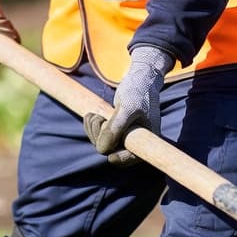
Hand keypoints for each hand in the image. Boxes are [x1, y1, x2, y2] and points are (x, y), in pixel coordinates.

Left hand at [84, 46, 172, 166]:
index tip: (110, 156)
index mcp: (146, 139)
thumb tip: (102, 150)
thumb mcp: (127, 108)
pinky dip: (91, 126)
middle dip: (100, 136)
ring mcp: (124, 135)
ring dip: (93, 129)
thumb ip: (116, 128)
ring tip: (95, 114)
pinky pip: (97, 135)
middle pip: (110, 151)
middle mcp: (135, 141)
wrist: (139, 78)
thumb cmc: (138, 91)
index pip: (130, 159)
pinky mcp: (114, 129)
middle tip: (99, 118)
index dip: (118, 158)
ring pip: (101, 143)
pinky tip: (91, 115)